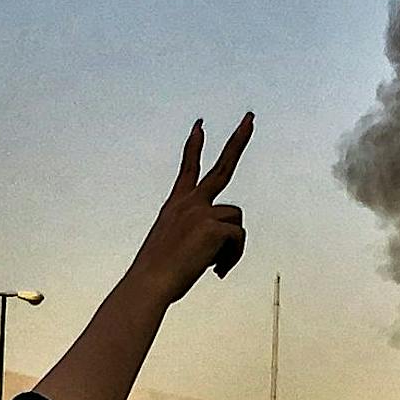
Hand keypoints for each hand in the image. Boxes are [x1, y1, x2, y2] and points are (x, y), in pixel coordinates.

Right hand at [130, 114, 252, 303]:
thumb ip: (195, 239)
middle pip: (222, 167)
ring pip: (236, 221)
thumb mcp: (173, 248)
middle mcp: (189, 203)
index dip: (195, 146)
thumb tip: (219, 249)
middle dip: (238, 140)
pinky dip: (232, 258)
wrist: (149, 282)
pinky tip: (217, 271)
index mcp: (175, 205)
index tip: (200, 124)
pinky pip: (238, 240)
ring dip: (232, 246)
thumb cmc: (158, 275)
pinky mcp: (213, 226)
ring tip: (215, 265)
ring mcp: (201, 212)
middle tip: (250, 117)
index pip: (188, 168)